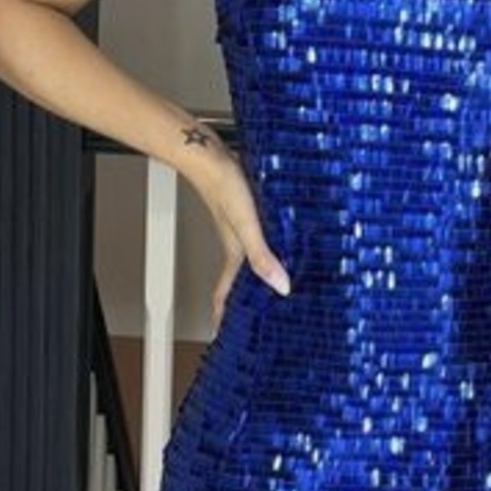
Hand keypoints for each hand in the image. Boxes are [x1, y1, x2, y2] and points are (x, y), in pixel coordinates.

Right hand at [201, 150, 290, 324]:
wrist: (209, 154)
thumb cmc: (223, 187)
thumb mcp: (247, 227)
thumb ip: (262, 258)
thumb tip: (282, 287)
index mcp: (235, 256)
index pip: (224, 296)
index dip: (223, 318)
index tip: (226, 336)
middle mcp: (238, 247)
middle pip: (239, 282)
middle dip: (245, 303)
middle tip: (258, 320)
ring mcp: (242, 231)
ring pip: (250, 262)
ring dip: (258, 276)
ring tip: (274, 288)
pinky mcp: (248, 213)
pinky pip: (258, 240)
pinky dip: (266, 250)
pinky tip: (280, 244)